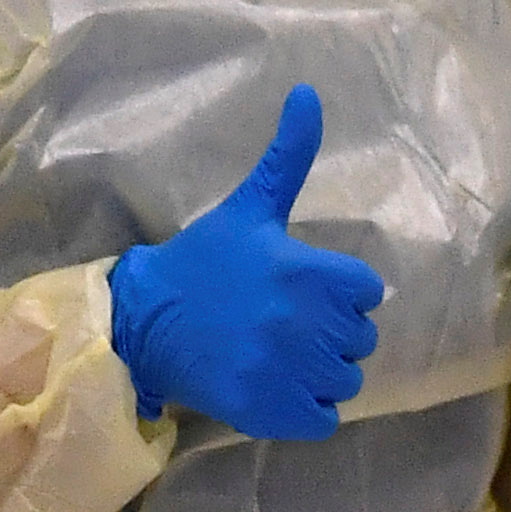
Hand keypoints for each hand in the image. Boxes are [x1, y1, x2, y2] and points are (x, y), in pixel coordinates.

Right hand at [108, 85, 382, 441]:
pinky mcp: (271, 412)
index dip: (339, 292)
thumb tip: (309, 91)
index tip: (301, 290)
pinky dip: (306, 410)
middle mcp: (305, 324)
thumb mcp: (250, 207)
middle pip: (360, 339)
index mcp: (309, 272)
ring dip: (320, 374)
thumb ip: (289, 155)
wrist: (143, 322)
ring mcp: (287, 372)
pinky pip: (324, 420)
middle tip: (283, 323)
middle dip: (330, 333)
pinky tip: (274, 386)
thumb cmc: (203, 263)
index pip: (367, 292)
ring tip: (277, 355)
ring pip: (346, 380)